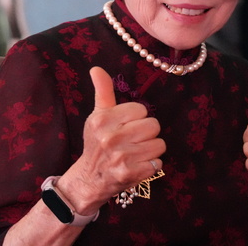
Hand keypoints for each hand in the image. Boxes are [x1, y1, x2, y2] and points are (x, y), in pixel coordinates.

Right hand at [64, 67, 165, 209]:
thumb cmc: (97, 143)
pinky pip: (158, 163)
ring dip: (151, 150)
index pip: (141, 109)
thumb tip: (96, 68)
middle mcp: (110, 138)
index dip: (137, 118)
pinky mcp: (130, 174)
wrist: (89, 179)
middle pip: (153, 125)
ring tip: (136, 153)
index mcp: (103, 120)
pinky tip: (137, 165)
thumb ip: (103, 90)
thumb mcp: (98, 115)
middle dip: (147, 133)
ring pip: (159, 144)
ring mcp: (121, 157)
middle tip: (132, 141)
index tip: (126, 126)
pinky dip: (151, 165)